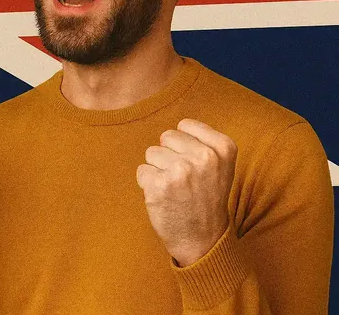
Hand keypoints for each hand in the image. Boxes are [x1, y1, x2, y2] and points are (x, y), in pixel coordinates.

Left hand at [136, 118, 237, 266]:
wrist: (203, 239)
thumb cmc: (206, 198)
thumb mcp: (220, 165)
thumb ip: (202, 141)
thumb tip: (176, 126)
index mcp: (223, 147)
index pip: (184, 125)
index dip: (184, 145)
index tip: (196, 165)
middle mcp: (204, 157)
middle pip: (166, 137)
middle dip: (170, 155)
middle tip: (184, 180)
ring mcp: (181, 171)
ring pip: (151, 153)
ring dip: (158, 170)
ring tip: (175, 189)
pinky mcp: (159, 185)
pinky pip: (142, 171)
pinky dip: (148, 184)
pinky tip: (164, 198)